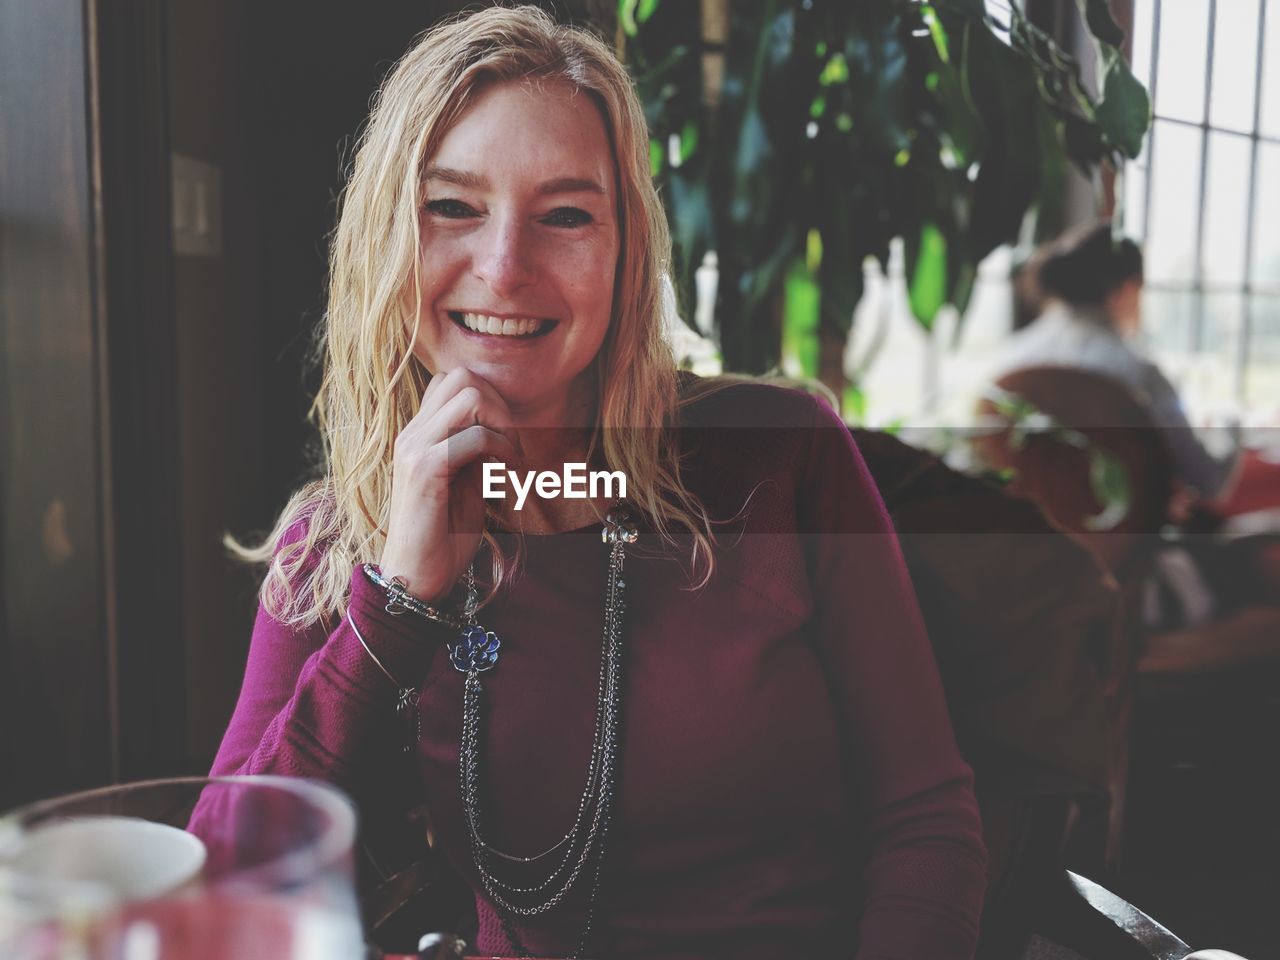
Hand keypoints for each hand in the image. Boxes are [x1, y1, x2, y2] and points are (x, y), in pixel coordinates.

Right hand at [378, 368, 522, 601]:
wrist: (416, 578)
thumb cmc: (443, 536)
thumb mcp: (464, 483)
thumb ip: (475, 451)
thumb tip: (505, 429)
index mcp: (416, 436)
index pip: (450, 382)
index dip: (488, 401)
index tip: (504, 440)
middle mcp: (410, 435)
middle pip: (462, 377)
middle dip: (499, 405)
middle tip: (512, 447)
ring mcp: (414, 449)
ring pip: (469, 394)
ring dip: (502, 423)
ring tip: (510, 458)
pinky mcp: (425, 470)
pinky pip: (474, 436)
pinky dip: (502, 450)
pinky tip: (507, 477)